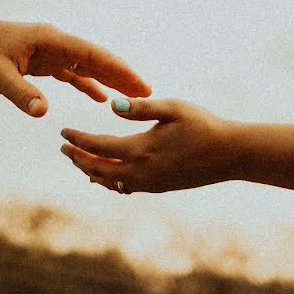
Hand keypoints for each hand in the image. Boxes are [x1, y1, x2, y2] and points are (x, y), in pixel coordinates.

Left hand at [0, 14, 151, 116]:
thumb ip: (20, 93)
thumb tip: (43, 114)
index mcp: (50, 40)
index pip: (91, 55)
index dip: (117, 70)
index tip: (139, 84)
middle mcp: (56, 42)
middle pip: (96, 59)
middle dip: (122, 75)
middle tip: (148, 93)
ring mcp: (51, 50)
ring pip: (88, 65)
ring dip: (109, 80)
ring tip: (134, 96)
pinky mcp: (44, 60)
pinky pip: (72, 72)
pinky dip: (87, 83)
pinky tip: (100, 98)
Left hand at [60, 98, 241, 192]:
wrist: (230, 154)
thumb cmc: (203, 125)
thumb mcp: (173, 108)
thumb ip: (141, 108)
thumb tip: (113, 106)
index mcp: (141, 149)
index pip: (98, 146)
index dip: (78, 139)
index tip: (63, 132)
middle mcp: (141, 171)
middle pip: (98, 169)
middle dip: (78, 158)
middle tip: (64, 148)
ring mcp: (150, 183)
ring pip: (110, 182)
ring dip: (92, 172)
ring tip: (79, 161)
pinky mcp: (159, 187)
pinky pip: (125, 187)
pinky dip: (110, 181)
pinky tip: (106, 176)